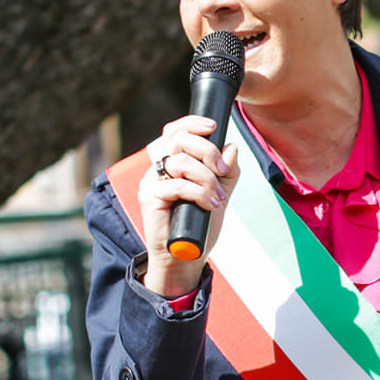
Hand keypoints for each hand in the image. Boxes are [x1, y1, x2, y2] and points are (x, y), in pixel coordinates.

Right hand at [137, 114, 241, 297]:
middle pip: (179, 139)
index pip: (176, 130)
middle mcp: (159, 167)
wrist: (186, 257)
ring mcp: (151, 181)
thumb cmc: (200, 225)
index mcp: (172, 162)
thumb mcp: (220, 194)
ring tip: (218, 198)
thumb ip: (227, 172)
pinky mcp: (149, 196)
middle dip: (207, 150)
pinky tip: (210, 205)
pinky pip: (178, 184)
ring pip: (181, 161)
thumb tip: (231, 147)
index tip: (214, 126)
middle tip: (223, 171)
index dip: (193, 122)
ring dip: (207, 178)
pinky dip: (199, 193)